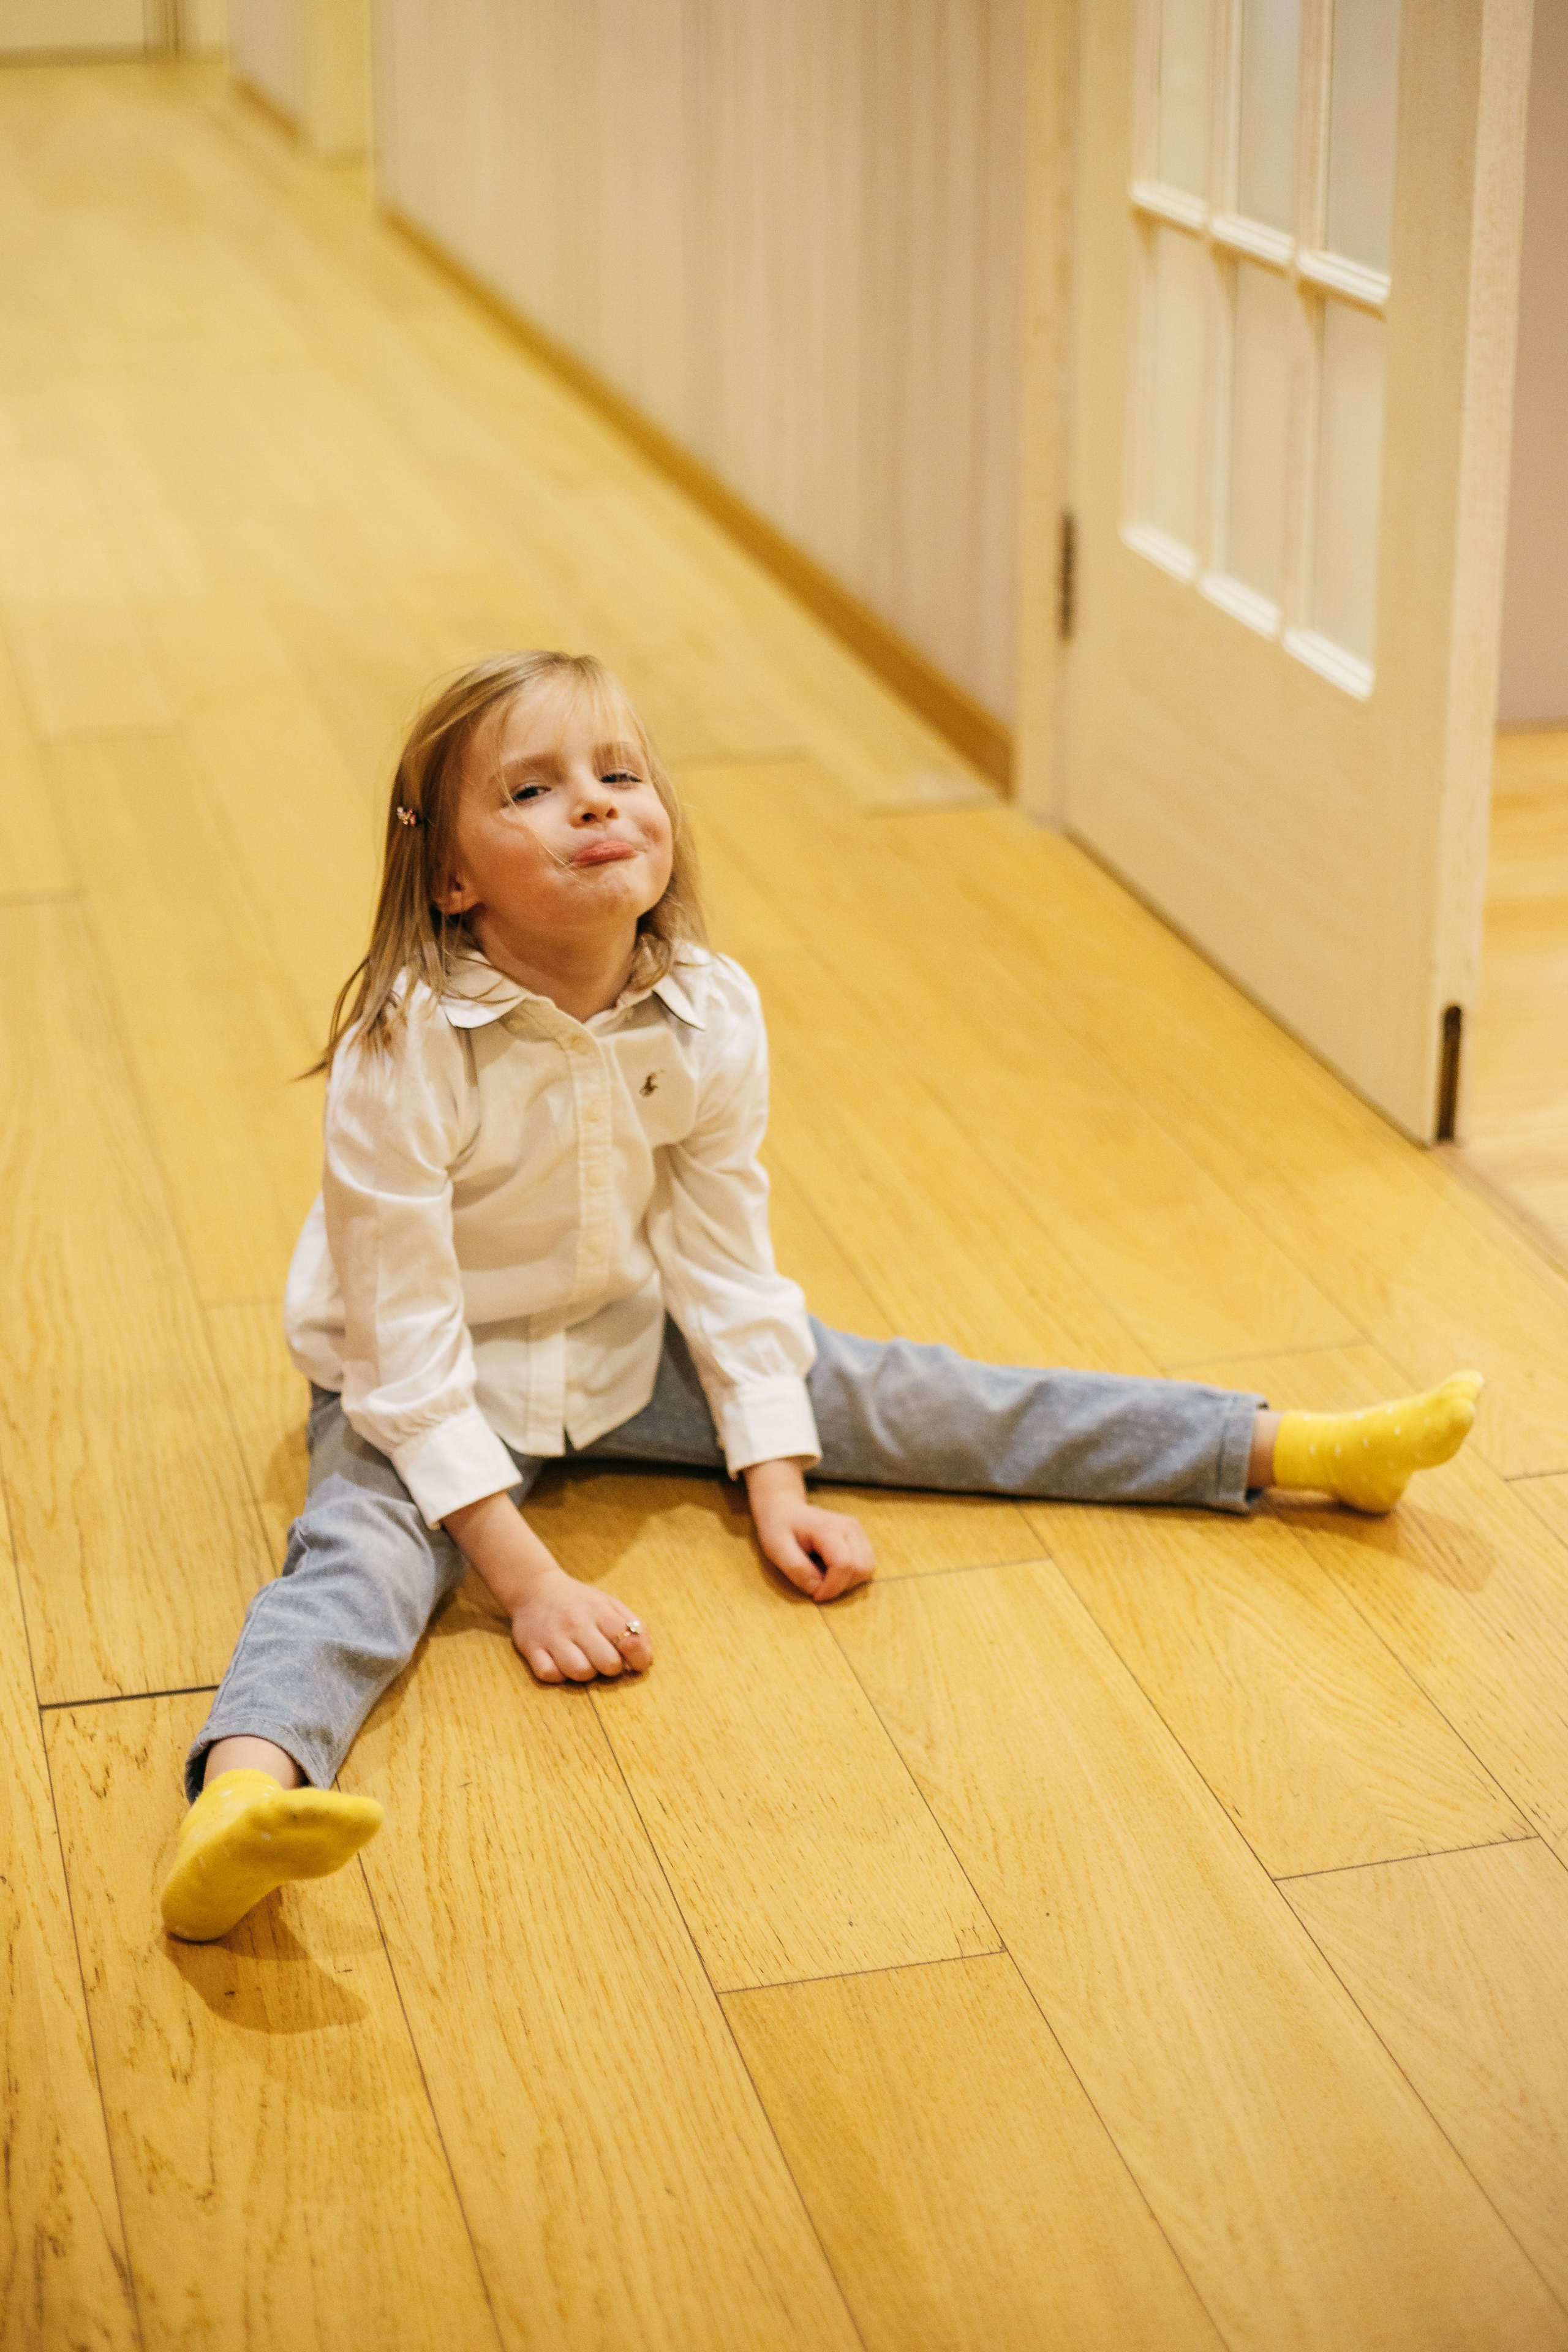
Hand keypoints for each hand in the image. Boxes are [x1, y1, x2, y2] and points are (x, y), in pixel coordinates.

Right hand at [510, 1564, 652, 1683]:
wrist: (534, 1588)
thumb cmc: (580, 1602)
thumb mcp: (610, 1604)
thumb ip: (633, 1627)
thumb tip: (645, 1659)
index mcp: (600, 1611)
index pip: (630, 1640)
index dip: (639, 1659)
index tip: (635, 1663)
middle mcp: (577, 1623)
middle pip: (608, 1663)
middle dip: (611, 1668)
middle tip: (605, 1660)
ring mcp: (553, 1636)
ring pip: (580, 1672)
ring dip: (585, 1673)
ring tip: (583, 1660)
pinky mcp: (531, 1649)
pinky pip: (550, 1675)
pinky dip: (558, 1675)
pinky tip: (560, 1662)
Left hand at [744, 1458, 875, 1601]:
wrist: (785, 1510)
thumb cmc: (778, 1528)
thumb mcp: (777, 1549)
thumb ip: (796, 1569)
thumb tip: (818, 1588)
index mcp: (828, 1528)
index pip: (844, 1564)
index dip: (832, 1587)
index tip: (815, 1595)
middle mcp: (849, 1527)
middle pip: (860, 1569)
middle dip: (840, 1586)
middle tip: (817, 1584)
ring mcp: (857, 1531)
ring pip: (867, 1569)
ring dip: (848, 1582)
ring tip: (823, 1575)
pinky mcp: (860, 1538)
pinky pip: (866, 1565)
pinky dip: (851, 1576)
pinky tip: (831, 1570)